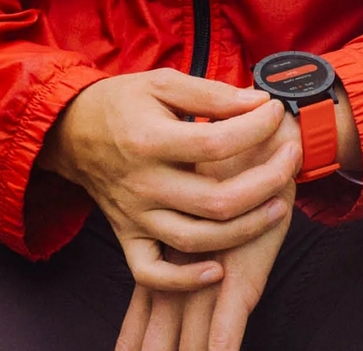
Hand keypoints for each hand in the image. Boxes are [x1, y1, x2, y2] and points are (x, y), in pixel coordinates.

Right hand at [36, 68, 298, 290]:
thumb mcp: (163, 82)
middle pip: (216, 201)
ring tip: (279, 207)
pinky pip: (151, 272)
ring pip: (196, 240)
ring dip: (246, 230)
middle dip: (267, 182)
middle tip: (292, 159)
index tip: (275, 112)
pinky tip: (217, 269)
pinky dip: (183, 279)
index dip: (257, 129)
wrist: (70, 131)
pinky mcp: (127, 235)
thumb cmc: (122, 104)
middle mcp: (142, 184)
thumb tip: (260, 103)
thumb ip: (212, 94)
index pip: (217, 144)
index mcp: (149, 141)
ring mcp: (135, 215)